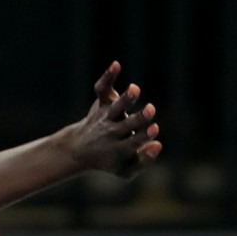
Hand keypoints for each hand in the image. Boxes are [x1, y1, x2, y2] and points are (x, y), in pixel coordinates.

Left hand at [62, 62, 161, 178]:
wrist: (78, 150)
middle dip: (138, 118)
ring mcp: (105, 117)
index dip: (144, 136)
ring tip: (135, 89)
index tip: (154, 128)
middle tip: (150, 109)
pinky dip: (108, 77)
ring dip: (125, 98)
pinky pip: (102, 88)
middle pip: (125, 125)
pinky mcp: (101, 102)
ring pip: (115, 107)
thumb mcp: (126, 171)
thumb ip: (143, 161)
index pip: (133, 143)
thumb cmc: (110, 161)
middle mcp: (111, 132)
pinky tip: (116, 64)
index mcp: (119, 150)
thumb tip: (158, 144)